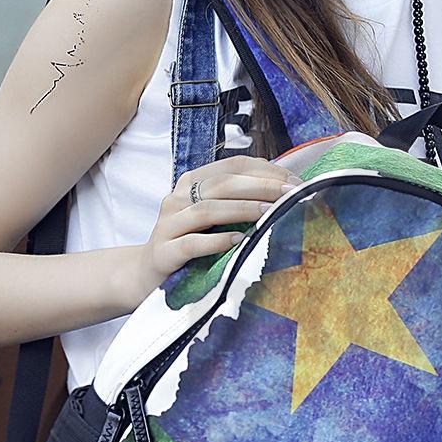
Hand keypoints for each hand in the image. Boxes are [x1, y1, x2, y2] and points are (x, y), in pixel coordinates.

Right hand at [127, 155, 301, 303]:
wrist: (147, 275)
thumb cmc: (189, 243)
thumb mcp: (212, 218)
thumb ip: (237, 202)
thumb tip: (284, 192)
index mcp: (192, 183)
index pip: (233, 166)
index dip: (266, 170)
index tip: (294, 182)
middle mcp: (177, 198)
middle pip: (222, 184)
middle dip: (260, 187)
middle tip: (290, 195)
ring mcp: (168, 224)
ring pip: (207, 210)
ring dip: (242, 210)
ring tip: (269, 213)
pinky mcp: (164, 252)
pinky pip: (191, 244)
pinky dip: (216, 241)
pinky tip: (238, 242)